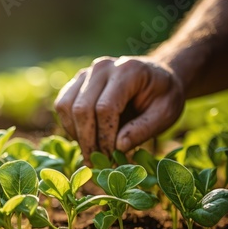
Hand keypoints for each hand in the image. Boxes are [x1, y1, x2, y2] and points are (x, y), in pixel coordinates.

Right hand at [54, 56, 184, 161]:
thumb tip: (118, 147)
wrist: (155, 77)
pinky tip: (86, 138)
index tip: (112, 157)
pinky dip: (69, 126)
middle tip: (98, 162)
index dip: (105, 137)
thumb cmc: (163, 96)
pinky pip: (62, 105)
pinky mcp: (76, 81)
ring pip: (66, 107)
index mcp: (128, 70)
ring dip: (76, 134)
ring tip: (93, 151)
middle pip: (82, 108)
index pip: (105, 107)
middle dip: (88, 140)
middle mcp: (102, 67)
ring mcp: (86, 72)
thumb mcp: (165, 114)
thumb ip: (143, 129)